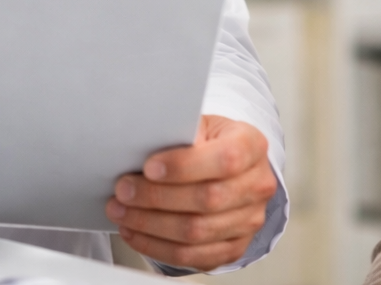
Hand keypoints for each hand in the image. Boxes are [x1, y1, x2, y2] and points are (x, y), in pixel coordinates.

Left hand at [106, 115, 276, 270]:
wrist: (231, 167)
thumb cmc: (211, 141)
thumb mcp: (201, 124)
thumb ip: (181, 132)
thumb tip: (146, 143)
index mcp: (252, 146)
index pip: (225, 160)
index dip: (184, 166)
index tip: (149, 167)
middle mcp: (258, 185)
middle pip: (208, 199)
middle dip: (157, 197)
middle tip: (124, 191)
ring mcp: (250, 220)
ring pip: (196, 232)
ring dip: (151, 224)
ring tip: (122, 212)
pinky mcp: (235, 247)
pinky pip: (193, 255)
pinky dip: (158, 246)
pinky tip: (137, 232)